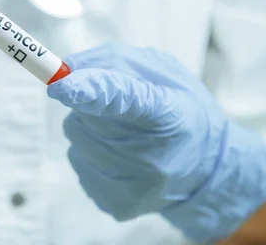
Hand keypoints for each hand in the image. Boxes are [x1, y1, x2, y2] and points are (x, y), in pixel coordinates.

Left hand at [48, 44, 265, 241]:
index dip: (90, 91)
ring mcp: (132, 186)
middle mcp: (151, 156)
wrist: (207, 172)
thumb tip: (68, 69)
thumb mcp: (163, 73)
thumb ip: (115, 61)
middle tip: (121, 110)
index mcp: (168, 113)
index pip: (125, 99)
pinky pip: (79, 160)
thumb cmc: (182, 111)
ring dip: (90, 126)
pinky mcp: (115, 204)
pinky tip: (122, 157)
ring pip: (77, 136)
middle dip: (90, 103)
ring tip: (128, 135)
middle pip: (88, 116)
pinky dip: (91, 151)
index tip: (59, 85)